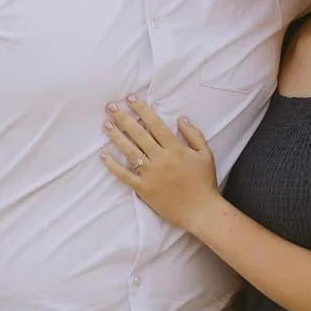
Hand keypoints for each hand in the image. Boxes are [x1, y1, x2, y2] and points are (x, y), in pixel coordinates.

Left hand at [101, 98, 220, 228]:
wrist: (201, 211)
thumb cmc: (205, 182)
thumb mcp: (206, 155)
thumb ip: (194, 135)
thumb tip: (181, 119)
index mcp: (175, 148)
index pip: (155, 124)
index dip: (142, 110)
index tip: (131, 99)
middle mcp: (161, 158)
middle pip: (139, 134)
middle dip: (124, 118)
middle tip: (111, 107)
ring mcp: (151, 174)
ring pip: (130, 151)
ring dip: (116, 137)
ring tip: (106, 125)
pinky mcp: (144, 189)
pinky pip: (125, 176)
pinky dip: (114, 166)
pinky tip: (104, 156)